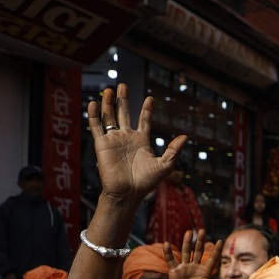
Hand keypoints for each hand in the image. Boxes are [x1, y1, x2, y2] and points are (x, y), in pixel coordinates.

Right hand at [87, 84, 187, 203]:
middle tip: (123, 85)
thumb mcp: (165, 165)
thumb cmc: (146, 182)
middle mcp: (127, 137)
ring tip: (110, 89)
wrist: (128, 193)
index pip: (144, 120)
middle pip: (124, 113)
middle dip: (123, 99)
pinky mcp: (102, 144)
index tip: (150, 98)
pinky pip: (96, 127)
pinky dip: (95, 115)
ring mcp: (114, 139)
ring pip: (110, 117)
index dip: (147, 109)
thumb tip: (185, 136)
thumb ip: (174, 150)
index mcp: (142, 141)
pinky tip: (94, 102)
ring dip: (109, 103)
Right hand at [165, 229, 222, 278]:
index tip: (220, 241)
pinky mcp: (174, 272)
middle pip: (198, 252)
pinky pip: (171, 261)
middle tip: (202, 230)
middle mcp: (195, 268)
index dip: (216, 250)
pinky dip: (168, 252)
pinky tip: (167, 243)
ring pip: (186, 252)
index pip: (213, 259)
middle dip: (200, 241)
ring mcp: (184, 269)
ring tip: (189, 232)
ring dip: (187, 242)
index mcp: (205, 271)